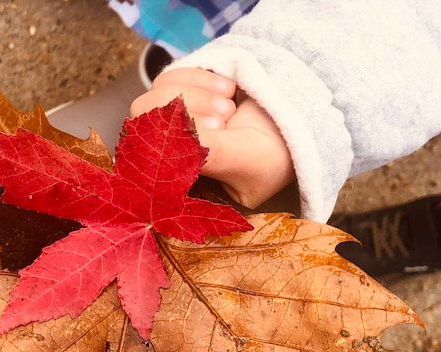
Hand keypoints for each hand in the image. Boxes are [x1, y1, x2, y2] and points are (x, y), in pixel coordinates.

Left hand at [130, 68, 294, 208]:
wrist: (296, 131)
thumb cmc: (271, 160)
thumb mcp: (244, 162)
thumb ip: (208, 151)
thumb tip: (174, 134)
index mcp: (177, 185)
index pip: (145, 161)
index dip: (172, 142)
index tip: (214, 132)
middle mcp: (167, 156)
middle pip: (145, 123)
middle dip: (184, 114)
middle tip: (224, 119)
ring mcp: (172, 124)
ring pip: (155, 97)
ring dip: (194, 94)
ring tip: (230, 107)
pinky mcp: (182, 96)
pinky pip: (169, 78)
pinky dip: (196, 77)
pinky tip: (227, 88)